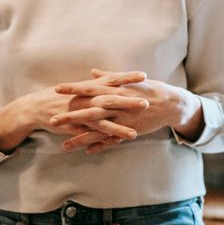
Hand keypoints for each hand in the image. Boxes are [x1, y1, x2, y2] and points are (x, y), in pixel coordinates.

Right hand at [0, 70, 146, 153]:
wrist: (35, 108)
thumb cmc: (60, 95)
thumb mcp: (80, 86)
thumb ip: (96, 82)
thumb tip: (110, 75)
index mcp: (90, 86)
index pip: (112, 79)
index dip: (127, 77)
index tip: (144, 75)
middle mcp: (87, 98)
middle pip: (111, 99)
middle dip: (129, 101)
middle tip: (147, 101)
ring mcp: (81, 112)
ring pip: (103, 120)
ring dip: (119, 126)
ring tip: (135, 132)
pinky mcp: (75, 126)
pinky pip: (90, 134)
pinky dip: (101, 139)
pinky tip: (111, 146)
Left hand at [50, 69, 203, 153]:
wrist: (171, 104)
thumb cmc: (150, 89)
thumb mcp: (131, 80)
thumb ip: (110, 77)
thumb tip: (92, 73)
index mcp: (116, 90)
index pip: (91, 88)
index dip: (74, 89)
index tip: (57, 88)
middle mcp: (117, 105)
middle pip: (89, 111)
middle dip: (70, 116)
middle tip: (52, 120)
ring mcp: (123, 120)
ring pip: (98, 130)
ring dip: (80, 138)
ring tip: (63, 146)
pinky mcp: (129, 131)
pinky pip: (112, 140)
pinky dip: (100, 146)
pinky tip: (87, 151)